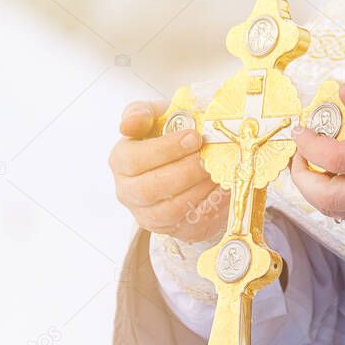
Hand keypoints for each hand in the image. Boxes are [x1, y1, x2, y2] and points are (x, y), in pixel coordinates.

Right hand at [109, 101, 228, 242]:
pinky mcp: (173, 230)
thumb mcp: (155, 117)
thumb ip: (140, 113)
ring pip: (172, 209)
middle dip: (185, 171)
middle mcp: (129, 192)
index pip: (134, 160)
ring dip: (199, 189)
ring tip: (218, 170)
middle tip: (209, 156)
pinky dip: (211, 206)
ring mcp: (149, 215)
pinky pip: (191, 224)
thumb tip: (128, 125)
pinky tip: (223, 188)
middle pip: (151, 188)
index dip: (165, 149)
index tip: (194, 137)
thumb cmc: (168, 135)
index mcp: (121, 162)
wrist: (184, 161)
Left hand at [291, 85, 344, 227]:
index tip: (300, 132)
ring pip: (334, 210)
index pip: (337, 158)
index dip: (309, 146)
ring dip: (313, 190)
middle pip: (328, 196)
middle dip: (301, 177)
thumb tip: (341, 94)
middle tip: (299, 158)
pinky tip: (336, 180)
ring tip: (311, 168)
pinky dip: (334, 199)